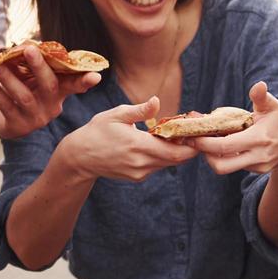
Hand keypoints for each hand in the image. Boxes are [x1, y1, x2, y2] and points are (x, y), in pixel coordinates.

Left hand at [0, 44, 101, 138]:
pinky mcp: (18, 126)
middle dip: (40, 67)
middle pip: (50, 86)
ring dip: (9, 77)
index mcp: (60, 91)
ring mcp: (36, 118)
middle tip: (29, 49)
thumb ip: (34, 61)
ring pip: (24, 96)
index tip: (96, 76)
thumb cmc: (26, 88)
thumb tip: (26, 44)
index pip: (75, 84)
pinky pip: (5, 106)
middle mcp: (52, 106)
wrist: (9, 120)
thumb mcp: (33, 76)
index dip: (85, 81)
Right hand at [61, 96, 197, 181]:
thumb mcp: (116, 115)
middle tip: (192, 133)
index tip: (196, 132)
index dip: (191, 145)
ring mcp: (139, 172)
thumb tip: (157, 101)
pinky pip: (156, 167)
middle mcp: (141, 162)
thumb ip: (139, 111)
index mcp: (137, 145)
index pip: (175, 151)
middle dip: (188, 148)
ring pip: (167, 163)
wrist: (80, 157)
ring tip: (176, 136)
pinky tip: (158, 144)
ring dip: (175, 151)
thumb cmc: (97, 131)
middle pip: (176, 160)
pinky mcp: (136, 177)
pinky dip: (162, 156)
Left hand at [189, 82, 277, 173]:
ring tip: (207, 140)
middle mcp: (257, 156)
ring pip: (225, 168)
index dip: (204, 143)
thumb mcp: (273, 106)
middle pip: (221, 166)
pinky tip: (221, 143)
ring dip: (212, 156)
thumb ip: (262, 97)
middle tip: (196, 140)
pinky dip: (224, 157)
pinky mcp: (256, 171)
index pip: (224, 146)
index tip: (192, 135)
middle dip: (204, 155)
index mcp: (258, 139)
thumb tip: (259, 85)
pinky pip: (234, 166)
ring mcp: (257, 166)